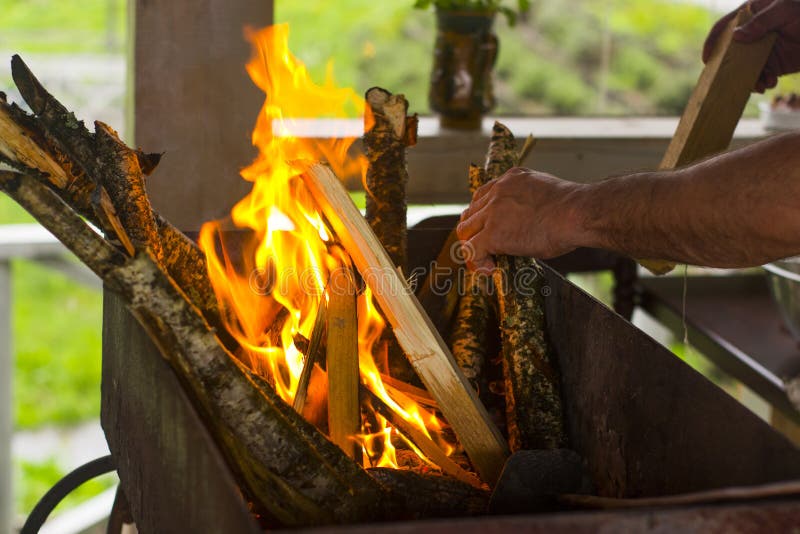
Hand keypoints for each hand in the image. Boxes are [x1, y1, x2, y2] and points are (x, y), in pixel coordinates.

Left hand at [456, 168, 585, 273]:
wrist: (578, 214)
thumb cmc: (573, 209)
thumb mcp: (544, 195)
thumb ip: (528, 204)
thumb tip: (527, 223)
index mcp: (511, 179)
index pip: (483, 196)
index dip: (482, 215)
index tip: (487, 228)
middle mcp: (498, 191)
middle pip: (471, 213)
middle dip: (475, 231)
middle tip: (484, 248)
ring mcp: (493, 212)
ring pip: (466, 230)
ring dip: (473, 246)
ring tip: (486, 260)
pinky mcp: (493, 234)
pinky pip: (472, 250)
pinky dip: (477, 262)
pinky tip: (490, 269)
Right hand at [702, 0, 799, 92]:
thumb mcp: (786, 9)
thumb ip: (762, 21)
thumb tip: (736, 36)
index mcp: (751, 14)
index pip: (725, 27)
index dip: (713, 42)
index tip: (707, 59)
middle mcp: (753, 34)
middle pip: (731, 53)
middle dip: (729, 68)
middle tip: (728, 80)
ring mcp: (762, 50)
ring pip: (744, 69)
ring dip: (748, 79)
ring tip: (759, 85)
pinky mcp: (774, 64)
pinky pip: (760, 77)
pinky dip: (762, 83)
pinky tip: (770, 83)